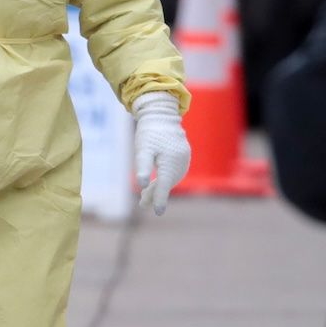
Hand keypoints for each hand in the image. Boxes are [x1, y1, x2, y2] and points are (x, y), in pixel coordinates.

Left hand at [132, 93, 190, 215]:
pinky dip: (165, 179)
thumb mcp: (142, 149)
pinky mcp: (184, 157)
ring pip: (171, 179)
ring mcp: (184, 160)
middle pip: (167, 183)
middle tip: (141, 204)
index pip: (164, 184)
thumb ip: (142, 166)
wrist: (161, 114)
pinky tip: (156, 183)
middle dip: (155, 194)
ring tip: (145, 196)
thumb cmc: (149, 132)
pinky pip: (174, 172)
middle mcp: (181, 162)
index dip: (159, 198)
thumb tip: (142, 184)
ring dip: (160, 188)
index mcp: (170, 161)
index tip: (157, 212)